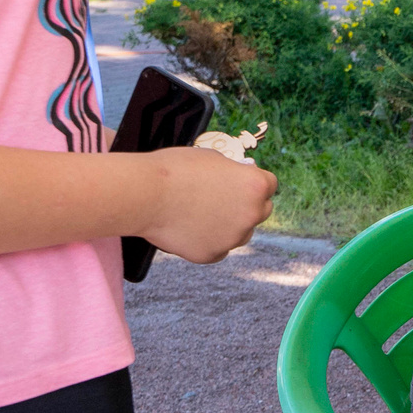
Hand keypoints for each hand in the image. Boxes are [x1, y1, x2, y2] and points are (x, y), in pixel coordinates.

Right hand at [136, 149, 275, 262]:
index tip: (241, 184)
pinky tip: (190, 230)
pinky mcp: (212, 254)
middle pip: (260, 211)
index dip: (253, 183)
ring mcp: (233, 237)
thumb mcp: (211, 158)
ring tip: (201, 214)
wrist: (143, 194)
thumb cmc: (173, 169)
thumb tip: (238, 178)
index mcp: (256, 185)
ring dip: (229, 226)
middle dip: (246, 205)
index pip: (269, 185)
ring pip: (240, 233)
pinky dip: (208, 241)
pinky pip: (217, 249)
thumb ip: (232, 172)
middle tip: (222, 200)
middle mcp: (252, 213)